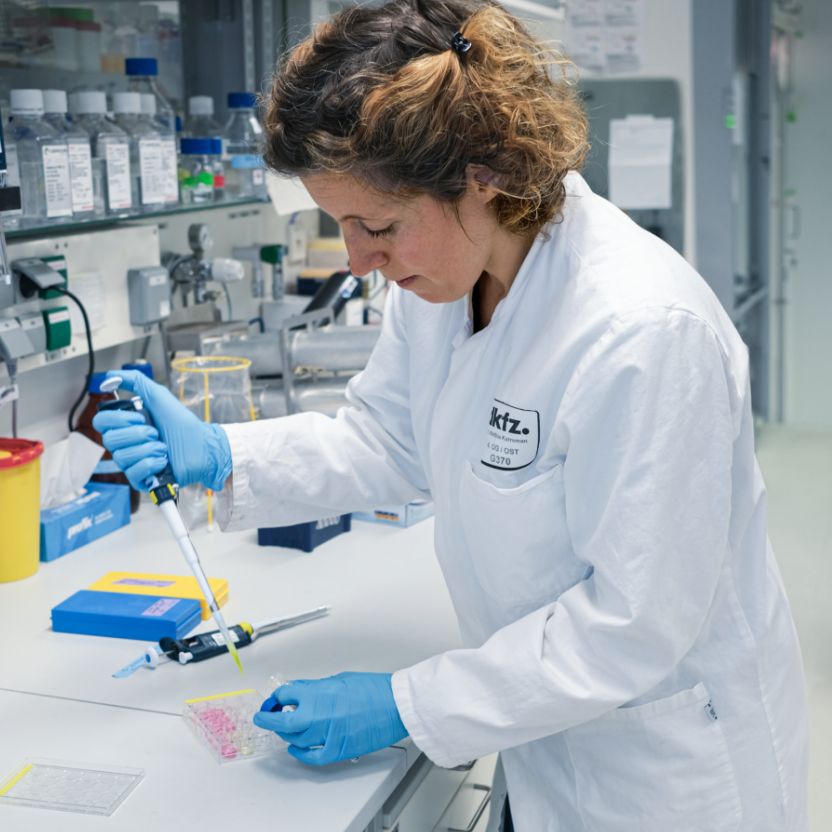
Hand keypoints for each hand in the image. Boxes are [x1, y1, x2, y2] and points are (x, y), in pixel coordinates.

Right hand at [91, 370, 231, 491]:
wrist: (202, 446)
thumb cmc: (183, 425)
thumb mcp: (159, 396)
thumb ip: (136, 382)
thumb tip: (111, 376)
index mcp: (126, 425)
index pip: (101, 422)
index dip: (119, 420)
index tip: (140, 417)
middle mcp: (126, 444)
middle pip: (109, 440)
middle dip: (138, 434)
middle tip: (155, 433)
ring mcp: (132, 462)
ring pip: (122, 457)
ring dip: (149, 448)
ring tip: (164, 447)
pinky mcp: (141, 479)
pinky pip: (133, 473)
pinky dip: (152, 463)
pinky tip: (164, 460)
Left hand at [253, 672, 407, 765]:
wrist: (396, 704)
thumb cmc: (374, 689)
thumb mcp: (339, 679)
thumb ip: (316, 688)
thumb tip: (301, 694)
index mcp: (318, 692)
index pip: (284, 696)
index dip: (276, 699)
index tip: (274, 701)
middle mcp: (318, 714)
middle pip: (281, 722)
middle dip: (268, 719)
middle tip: (263, 716)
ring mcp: (326, 734)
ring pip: (293, 739)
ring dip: (285, 733)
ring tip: (284, 728)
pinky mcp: (337, 750)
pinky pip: (310, 756)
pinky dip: (300, 753)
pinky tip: (296, 748)